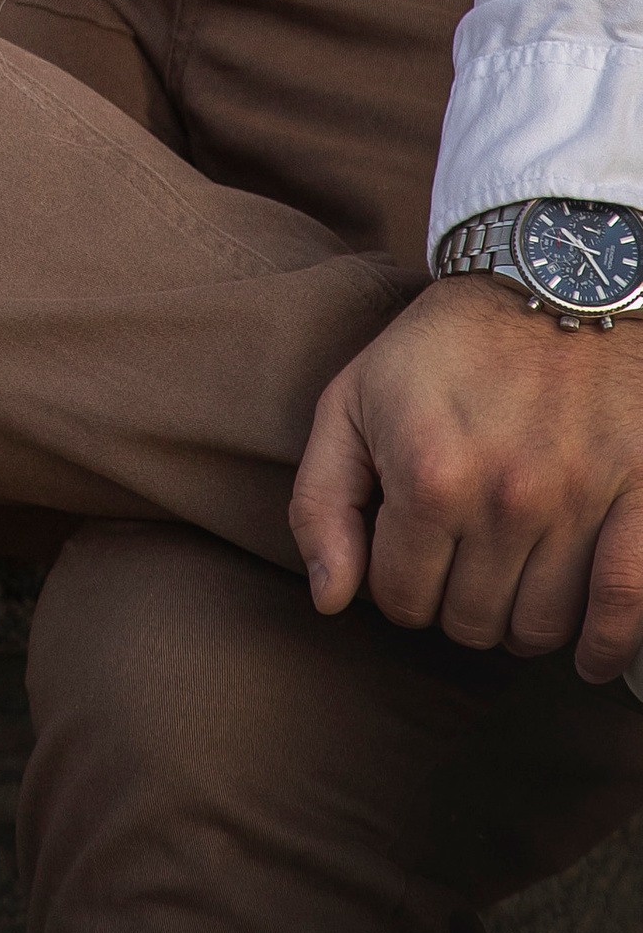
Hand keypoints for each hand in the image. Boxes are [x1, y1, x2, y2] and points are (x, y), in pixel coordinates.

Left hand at [290, 273, 642, 679]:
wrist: (551, 282)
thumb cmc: (441, 348)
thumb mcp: (352, 401)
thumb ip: (322, 502)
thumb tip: (329, 599)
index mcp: (429, 473)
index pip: (401, 599)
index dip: (398, 584)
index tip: (409, 554)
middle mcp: (506, 497)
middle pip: (471, 623)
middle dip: (456, 602)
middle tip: (463, 562)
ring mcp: (579, 501)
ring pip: (540, 629)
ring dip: (521, 620)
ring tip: (512, 576)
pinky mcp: (642, 498)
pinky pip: (623, 610)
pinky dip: (603, 646)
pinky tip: (586, 650)